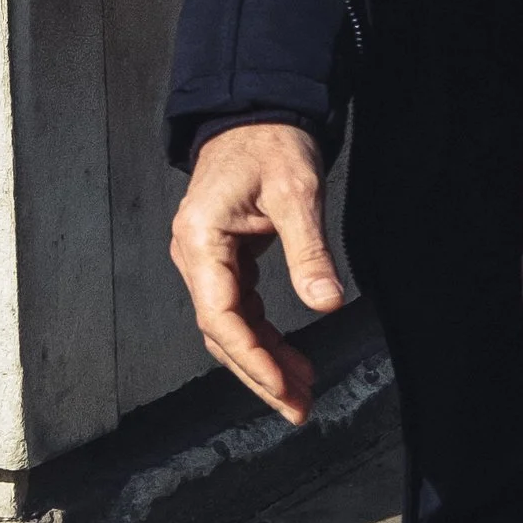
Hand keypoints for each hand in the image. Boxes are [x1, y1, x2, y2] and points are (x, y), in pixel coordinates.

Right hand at [169, 123, 345, 423]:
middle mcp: (195, 255)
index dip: (252, 358)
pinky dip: (265, 338)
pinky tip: (292, 358)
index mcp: (200, 240)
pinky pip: (239, 311)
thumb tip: (327, 302)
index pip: (219, 316)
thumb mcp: (297, 193)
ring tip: (302, 393)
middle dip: (259, 374)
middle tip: (297, 409)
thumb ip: (308, 251)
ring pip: (230, 328)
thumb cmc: (272, 145)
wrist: (258, 114)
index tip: (284, 387)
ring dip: (264, 362)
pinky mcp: (224, 261)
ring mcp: (207, 260)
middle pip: (221, 332)